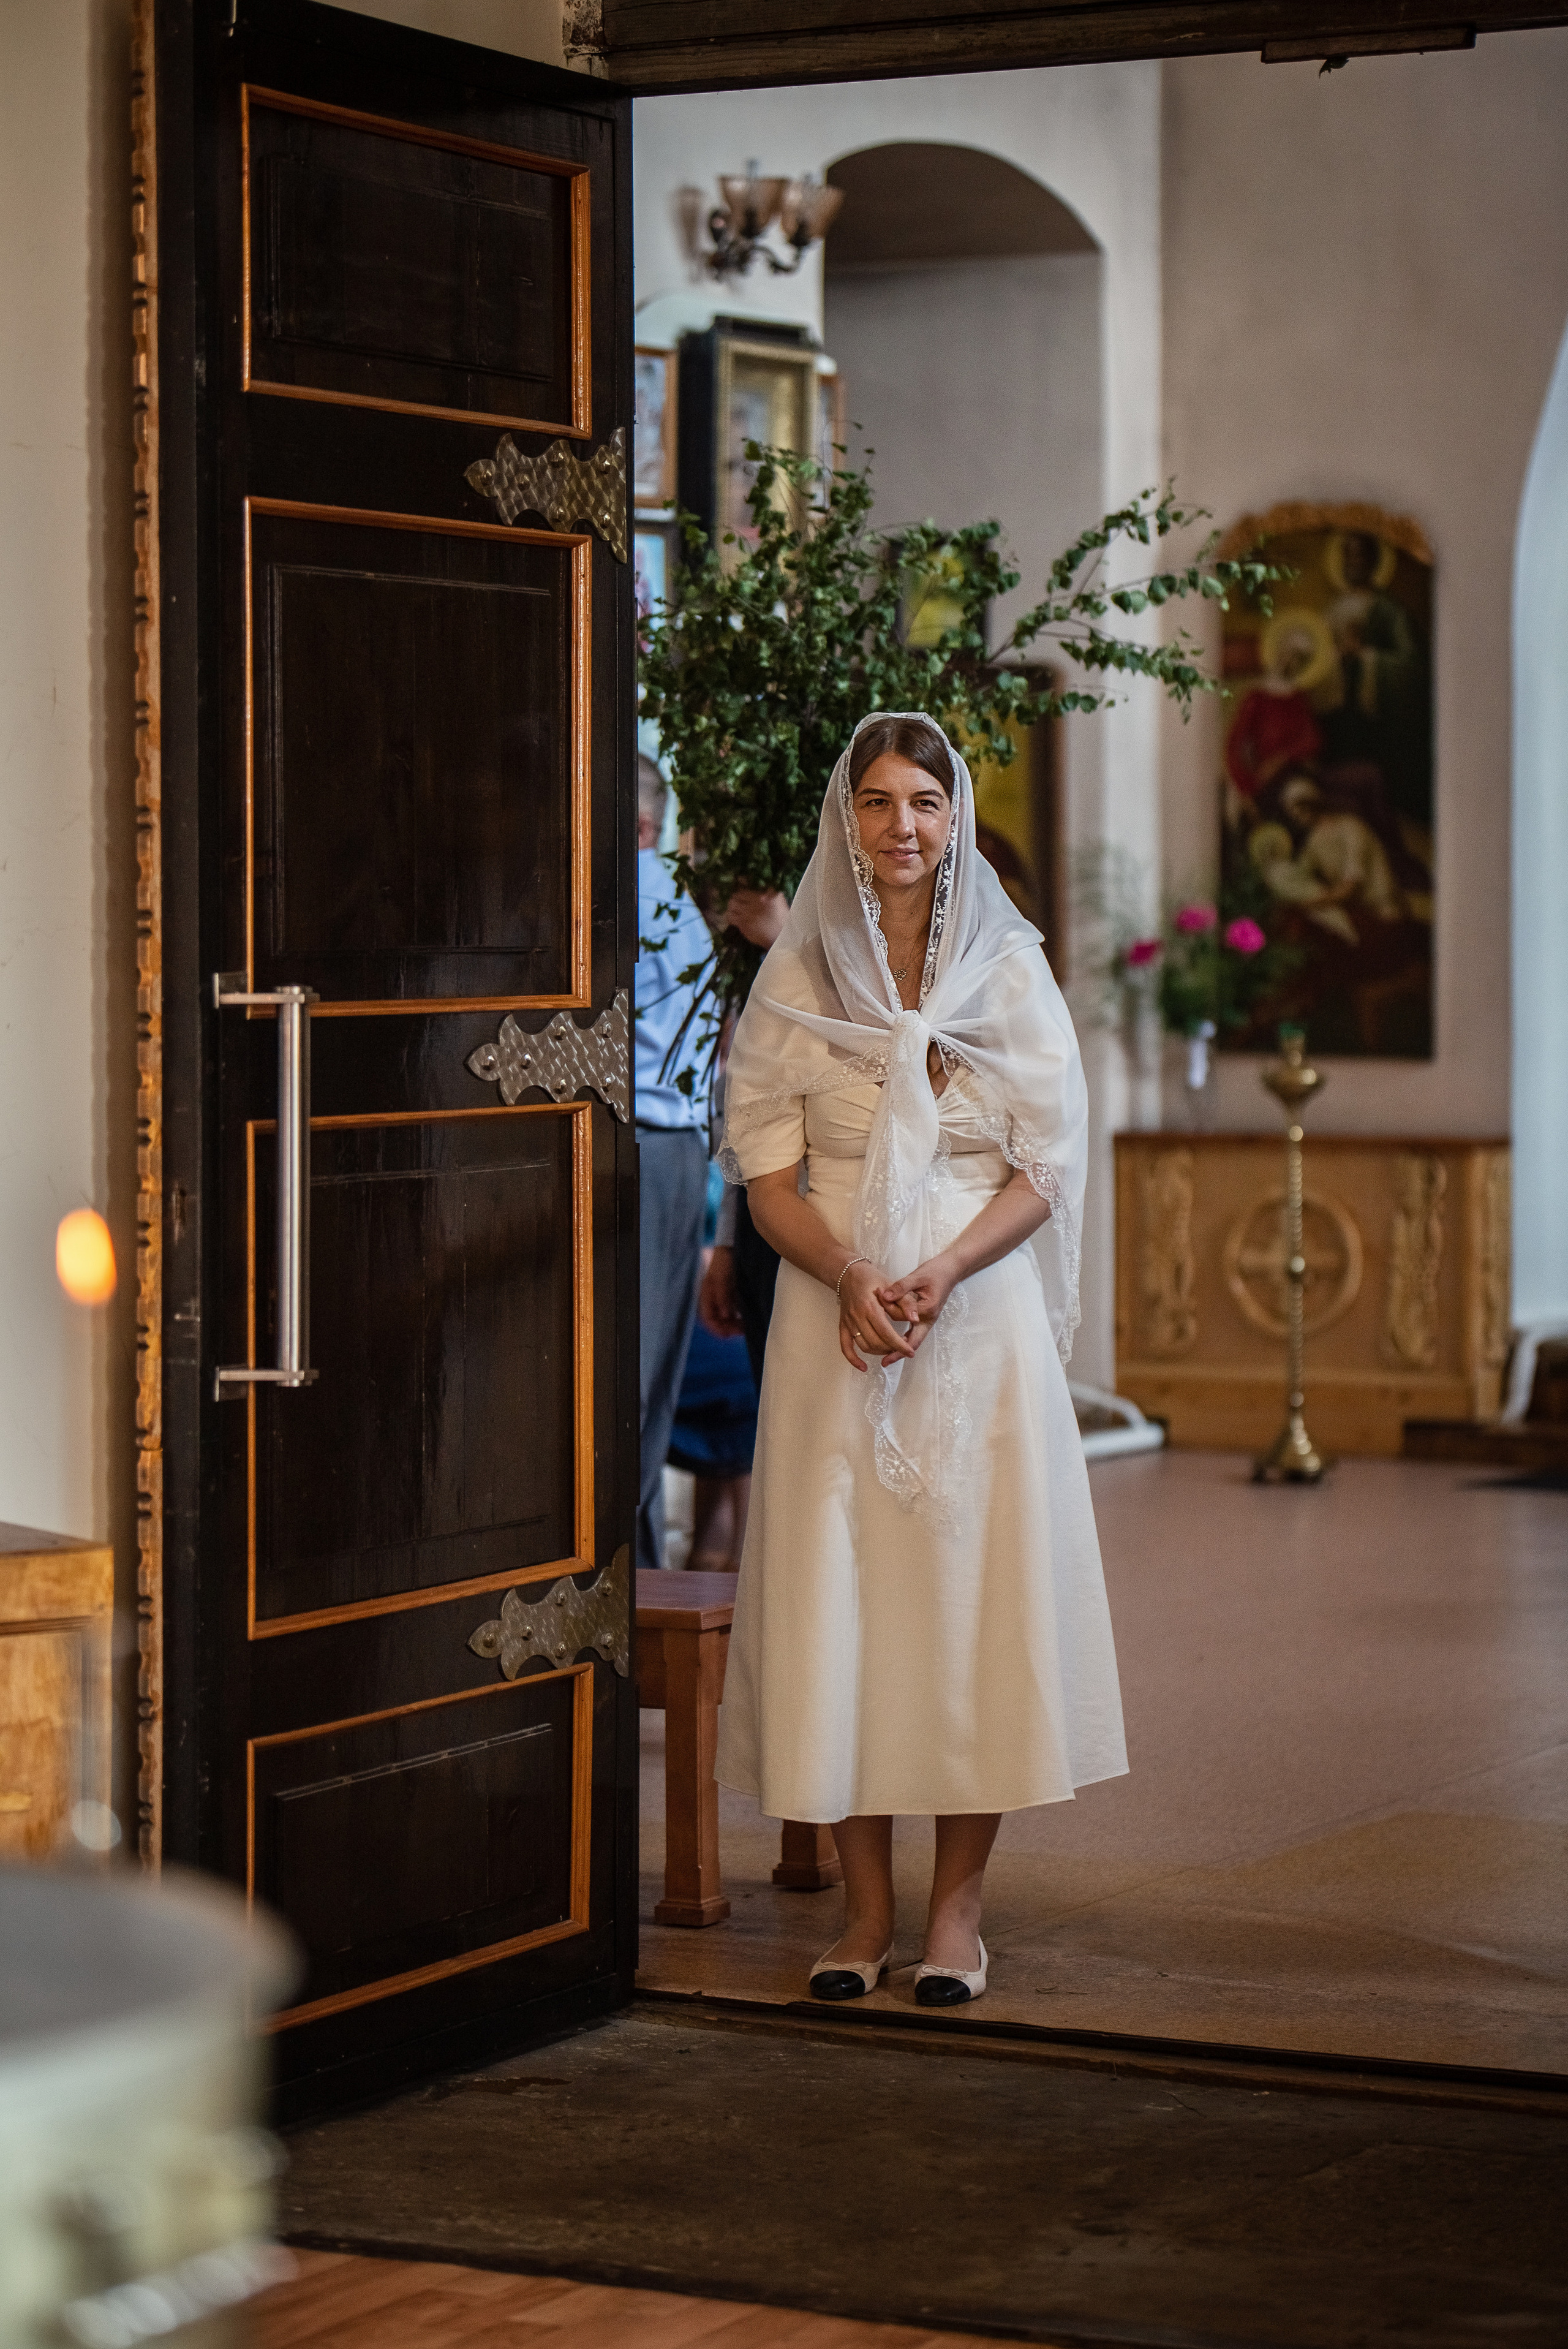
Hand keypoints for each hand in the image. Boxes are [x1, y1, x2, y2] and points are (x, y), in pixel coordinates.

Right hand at [699, 1245, 744, 1337]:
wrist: (731, 1246)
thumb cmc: (724, 1261)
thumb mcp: (722, 1278)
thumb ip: (722, 1297)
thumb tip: (724, 1315)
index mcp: (705, 1295)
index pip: (708, 1318)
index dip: (717, 1328)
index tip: (730, 1335)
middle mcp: (711, 1298)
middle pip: (716, 1319)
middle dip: (727, 1327)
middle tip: (741, 1331)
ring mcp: (720, 1296)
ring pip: (724, 1316)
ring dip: (732, 1323)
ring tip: (745, 1326)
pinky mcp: (729, 1293)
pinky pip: (731, 1309)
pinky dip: (737, 1315)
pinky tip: (745, 1317)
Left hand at [722, 887, 788, 949]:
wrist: (782, 936)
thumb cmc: (783, 917)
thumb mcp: (778, 899)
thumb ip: (768, 890)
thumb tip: (759, 884)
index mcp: (760, 898)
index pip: (742, 892)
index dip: (740, 892)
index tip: (741, 894)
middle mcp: (750, 907)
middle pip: (733, 899)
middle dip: (734, 900)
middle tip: (736, 901)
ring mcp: (745, 918)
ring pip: (730, 910)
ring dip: (731, 908)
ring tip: (734, 910)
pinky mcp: (743, 928)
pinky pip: (732, 920)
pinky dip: (732, 918)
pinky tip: (736, 918)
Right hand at [837, 1258, 915, 1373]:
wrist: (848, 1272)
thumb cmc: (873, 1278)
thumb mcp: (892, 1285)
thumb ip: (905, 1303)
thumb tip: (915, 1320)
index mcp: (870, 1306)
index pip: (886, 1332)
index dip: (899, 1344)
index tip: (910, 1351)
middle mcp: (857, 1316)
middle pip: (875, 1342)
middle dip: (892, 1349)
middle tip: (904, 1348)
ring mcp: (848, 1322)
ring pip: (864, 1346)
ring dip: (879, 1352)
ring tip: (891, 1349)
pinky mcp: (843, 1325)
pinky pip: (845, 1346)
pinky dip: (853, 1359)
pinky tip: (863, 1367)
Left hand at [875, 1254, 958, 1357]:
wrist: (950, 1270)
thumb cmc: (935, 1272)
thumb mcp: (918, 1276)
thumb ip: (901, 1287)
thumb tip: (884, 1296)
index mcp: (927, 1309)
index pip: (905, 1318)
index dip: (891, 1318)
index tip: (879, 1317)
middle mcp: (928, 1319)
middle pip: (914, 1342)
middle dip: (899, 1352)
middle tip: (884, 1362)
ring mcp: (927, 1320)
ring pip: (914, 1340)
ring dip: (900, 1348)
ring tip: (885, 1358)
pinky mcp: (924, 1318)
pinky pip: (914, 1333)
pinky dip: (904, 1340)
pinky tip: (893, 1343)